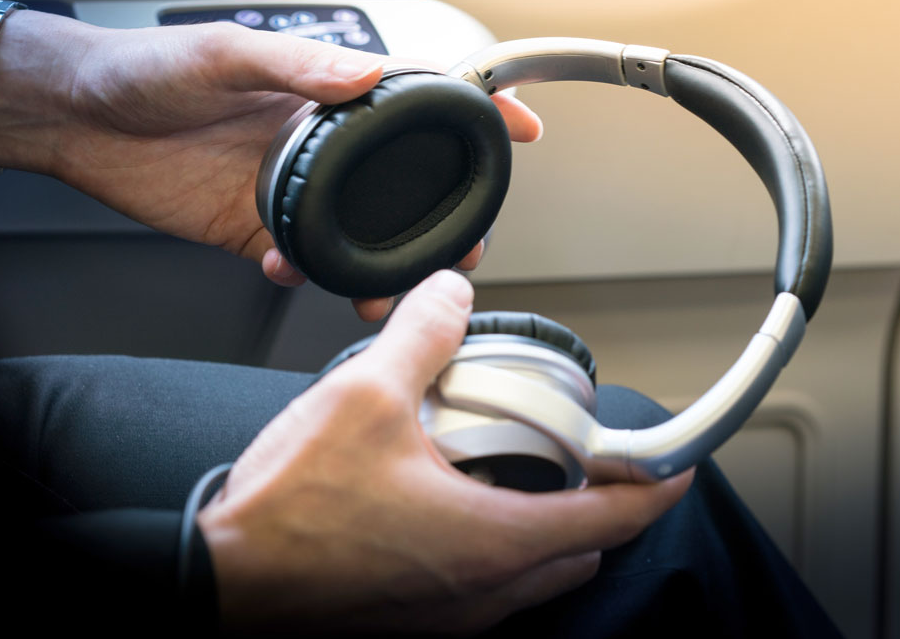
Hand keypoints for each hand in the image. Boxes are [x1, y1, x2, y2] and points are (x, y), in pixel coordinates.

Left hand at [0, 10, 541, 319]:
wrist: (77, 119)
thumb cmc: (146, 70)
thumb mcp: (221, 54)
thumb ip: (293, 66)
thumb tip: (361, 74)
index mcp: (323, 91)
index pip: (416, 96)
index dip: (475, 109)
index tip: (521, 125)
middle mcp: (320, 140)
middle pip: (403, 178)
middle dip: (445, 211)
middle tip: (469, 241)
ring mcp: (291, 186)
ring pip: (363, 229)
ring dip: (387, 261)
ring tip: (399, 289)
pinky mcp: (254, 226)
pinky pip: (303, 258)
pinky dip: (310, 274)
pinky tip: (291, 271)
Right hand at [197, 270, 692, 634]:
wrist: (218, 586)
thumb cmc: (286, 515)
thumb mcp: (363, 396)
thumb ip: (422, 336)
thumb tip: (453, 293)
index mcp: (493, 540)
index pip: (615, 517)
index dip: (658, 484)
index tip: (680, 463)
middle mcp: (483, 591)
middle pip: (583, 550)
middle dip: (603, 503)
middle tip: (593, 453)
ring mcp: (450, 615)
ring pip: (537, 575)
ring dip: (550, 524)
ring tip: (525, 467)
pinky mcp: (416, 620)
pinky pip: (489, 586)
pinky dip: (502, 544)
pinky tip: (459, 498)